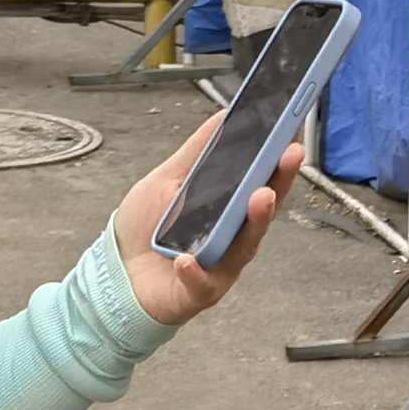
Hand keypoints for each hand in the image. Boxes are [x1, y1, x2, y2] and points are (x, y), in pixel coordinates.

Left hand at [111, 113, 299, 323]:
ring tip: (260, 197)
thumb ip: (196, 152)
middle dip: (279, 182)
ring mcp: (220, 266)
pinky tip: (186, 259)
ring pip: (245, 246)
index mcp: (229, 209)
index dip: (279, 160)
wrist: (116, 273)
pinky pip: (201, 282)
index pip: (262, 181)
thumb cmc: (145, 231)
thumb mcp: (166, 180)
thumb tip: (223, 117)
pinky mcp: (199, 292)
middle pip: (263, 210)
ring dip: (255, 221)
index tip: (292, 135)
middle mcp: (232, 237)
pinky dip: (194, 271)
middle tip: (289, 156)